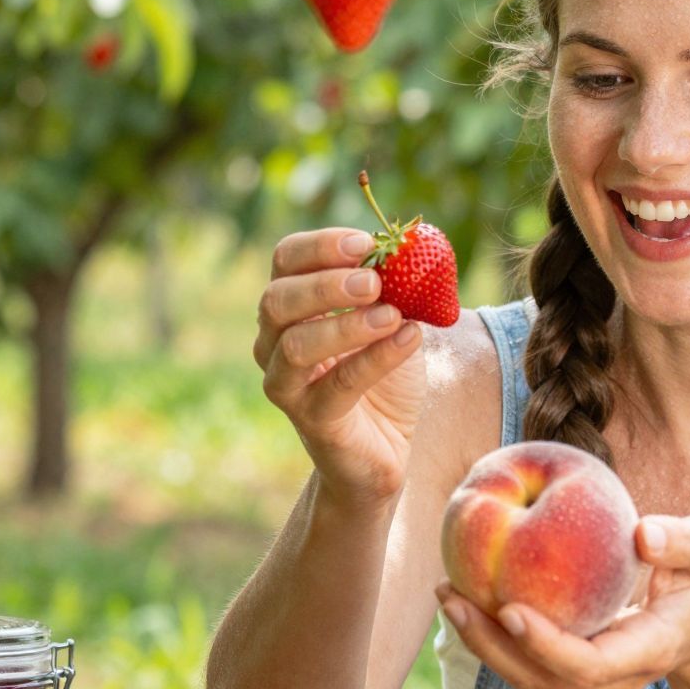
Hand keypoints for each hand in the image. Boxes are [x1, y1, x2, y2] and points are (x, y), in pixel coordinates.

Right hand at [254, 227, 425, 504]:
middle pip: (278, 300)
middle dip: (325, 285)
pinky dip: (376, 358)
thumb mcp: (394, 318)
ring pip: (296, 345)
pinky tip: (409, 338)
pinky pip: (339, 384)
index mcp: (290, 306)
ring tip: (392, 314)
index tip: (364, 243)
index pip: (285, 261)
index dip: (320, 246)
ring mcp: (286, 384)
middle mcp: (273, 342)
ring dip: (346, 325)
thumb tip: (416, 250)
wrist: (386, 445)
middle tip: (373, 280)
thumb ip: (397, 286)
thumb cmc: (382, 374)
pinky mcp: (312, 419)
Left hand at [436, 515, 689, 688]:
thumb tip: (644, 534)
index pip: (589, 664)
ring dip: (481, 641)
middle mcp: (614, 677)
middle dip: (492, 645)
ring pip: (525, 675)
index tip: (509, 607)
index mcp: (648, 651)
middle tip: (453, 597)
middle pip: (542, 678)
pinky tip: (464, 592)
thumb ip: (685, 541)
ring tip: (447, 593)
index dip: (546, 644)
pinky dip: (490, 631)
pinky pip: (523, 658)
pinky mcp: (570, 665)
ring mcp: (590, 678)